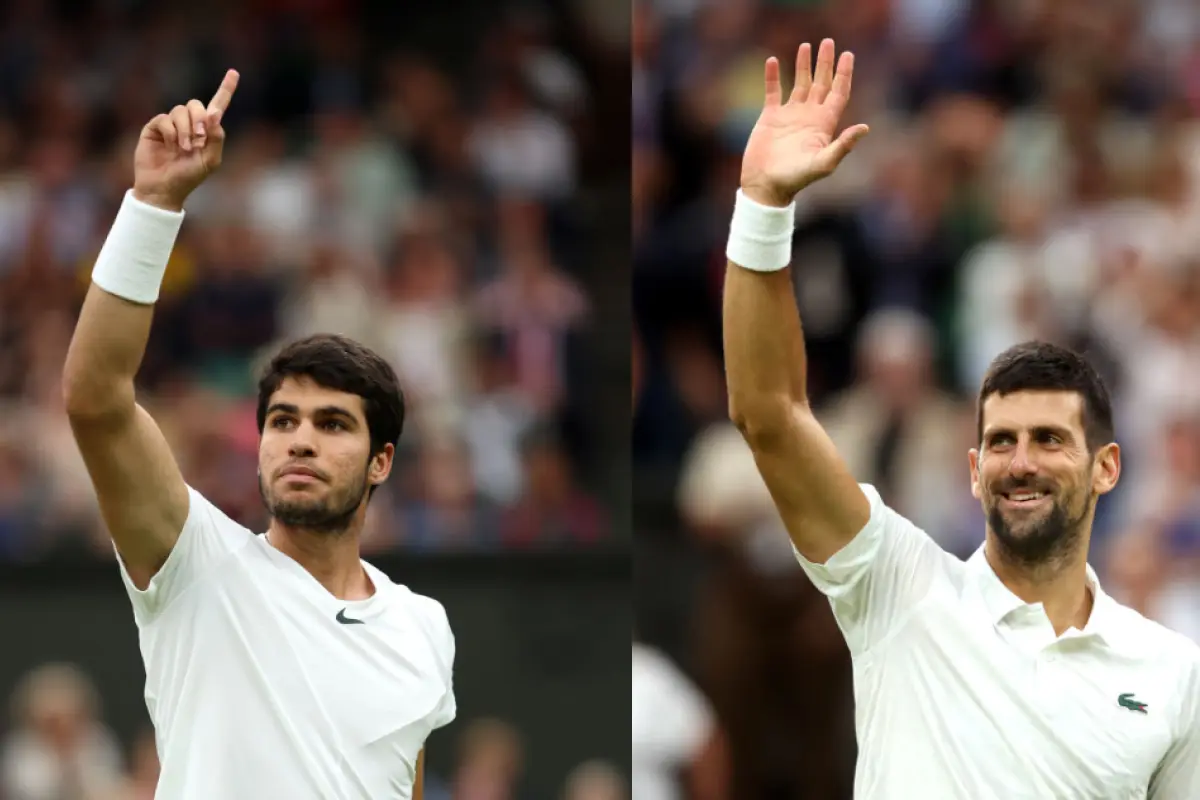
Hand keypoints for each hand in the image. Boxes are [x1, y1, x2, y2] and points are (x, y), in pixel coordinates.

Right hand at [133, 69, 239, 211]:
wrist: (164, 188)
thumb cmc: (189, 177)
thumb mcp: (210, 161)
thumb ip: (216, 138)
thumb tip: (215, 113)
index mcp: (206, 130)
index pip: (217, 105)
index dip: (226, 89)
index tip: (234, 72)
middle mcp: (189, 123)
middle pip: (197, 104)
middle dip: (200, 120)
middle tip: (198, 139)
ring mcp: (171, 124)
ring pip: (180, 111)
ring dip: (185, 130)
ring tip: (184, 149)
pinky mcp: (154, 127)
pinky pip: (164, 119)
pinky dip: (171, 132)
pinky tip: (170, 146)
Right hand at [740, 40, 868, 207]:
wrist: (767, 186)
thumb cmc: (796, 178)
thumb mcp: (823, 163)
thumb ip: (843, 145)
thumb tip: (865, 127)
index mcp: (824, 124)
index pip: (838, 93)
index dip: (844, 74)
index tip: (848, 55)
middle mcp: (809, 116)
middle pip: (822, 83)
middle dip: (826, 63)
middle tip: (828, 42)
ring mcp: (790, 115)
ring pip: (799, 83)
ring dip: (803, 65)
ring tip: (805, 46)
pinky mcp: (770, 117)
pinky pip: (772, 91)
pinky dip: (772, 76)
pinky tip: (771, 61)